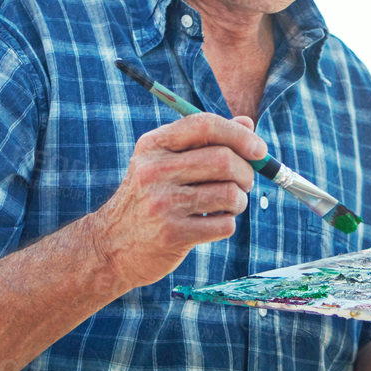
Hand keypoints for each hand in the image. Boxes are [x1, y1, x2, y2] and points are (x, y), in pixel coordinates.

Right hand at [86, 112, 266, 289]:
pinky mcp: (172, 234)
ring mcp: (162, 203)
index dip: (240, 135)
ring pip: (230, 193)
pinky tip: (210, 225)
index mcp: (153, 145)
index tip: (259, 150)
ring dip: (239, 201)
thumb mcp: (166, 163)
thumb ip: (205, 141)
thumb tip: (248, 123)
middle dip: (246, 173)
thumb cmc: (149, 199)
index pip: (204, 125)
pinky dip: (227, 224)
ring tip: (225, 206)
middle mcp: (154, 170)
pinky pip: (225, 224)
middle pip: (224, 159)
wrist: (110, 247)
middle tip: (244, 183)